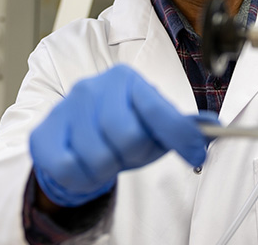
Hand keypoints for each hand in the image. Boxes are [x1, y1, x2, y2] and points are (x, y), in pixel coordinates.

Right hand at [29, 64, 216, 206]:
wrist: (72, 138)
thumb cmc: (118, 128)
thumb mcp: (153, 124)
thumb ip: (182, 126)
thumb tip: (214, 128)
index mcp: (126, 79)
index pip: (159, 110)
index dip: (181, 137)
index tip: (196, 155)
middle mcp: (94, 87)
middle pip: (128, 136)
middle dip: (136, 154)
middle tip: (130, 154)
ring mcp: (66, 108)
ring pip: (98, 157)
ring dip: (109, 169)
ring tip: (107, 159)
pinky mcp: (43, 133)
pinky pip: (69, 168)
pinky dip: (83, 177)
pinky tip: (86, 166)